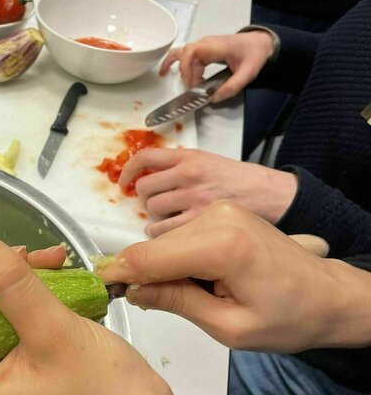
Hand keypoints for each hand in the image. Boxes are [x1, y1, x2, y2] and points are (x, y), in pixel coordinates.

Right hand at [98, 201, 361, 352]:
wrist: (327, 295)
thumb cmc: (288, 318)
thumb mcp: (229, 327)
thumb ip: (177, 303)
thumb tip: (132, 291)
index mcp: (222, 246)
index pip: (148, 258)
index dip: (118, 275)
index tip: (98, 290)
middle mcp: (218, 216)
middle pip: (153, 248)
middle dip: (143, 276)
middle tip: (153, 307)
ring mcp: (220, 209)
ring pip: (164, 241)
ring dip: (163, 268)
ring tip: (194, 296)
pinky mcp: (221, 210)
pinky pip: (181, 235)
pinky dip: (178, 258)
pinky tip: (199, 279)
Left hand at [120, 147, 297, 236]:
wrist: (270, 195)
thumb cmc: (240, 181)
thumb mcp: (209, 161)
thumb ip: (180, 166)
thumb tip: (149, 176)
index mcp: (188, 158)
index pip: (145, 157)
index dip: (128, 170)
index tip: (123, 182)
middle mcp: (188, 176)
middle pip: (145, 190)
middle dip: (147, 200)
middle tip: (158, 206)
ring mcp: (194, 199)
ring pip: (152, 212)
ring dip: (154, 220)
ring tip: (169, 222)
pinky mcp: (200, 222)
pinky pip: (164, 232)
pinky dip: (162, 236)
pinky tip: (172, 236)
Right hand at [160, 31, 274, 101]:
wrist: (260, 43)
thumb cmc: (254, 55)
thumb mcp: (248, 73)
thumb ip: (232, 87)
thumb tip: (214, 98)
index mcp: (214, 46)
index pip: (191, 52)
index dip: (185, 67)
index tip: (191, 84)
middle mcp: (205, 44)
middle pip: (185, 54)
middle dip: (183, 72)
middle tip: (190, 89)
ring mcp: (204, 46)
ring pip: (183, 55)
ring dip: (176, 66)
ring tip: (165, 76)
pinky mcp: (204, 51)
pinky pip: (187, 57)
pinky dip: (179, 64)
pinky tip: (171, 72)